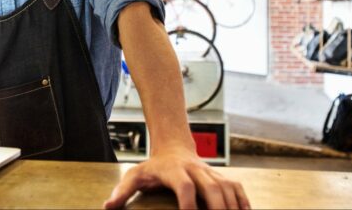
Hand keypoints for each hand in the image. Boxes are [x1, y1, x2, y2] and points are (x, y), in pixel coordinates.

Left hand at [103, 146, 249, 209]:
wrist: (173, 148)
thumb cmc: (154, 167)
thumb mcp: (135, 175)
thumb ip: (122, 191)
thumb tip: (108, 207)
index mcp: (175, 171)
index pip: (185, 187)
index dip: (189, 203)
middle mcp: (196, 170)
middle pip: (213, 188)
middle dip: (219, 209)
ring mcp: (210, 173)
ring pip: (227, 188)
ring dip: (233, 207)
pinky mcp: (220, 177)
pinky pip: (236, 188)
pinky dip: (243, 202)